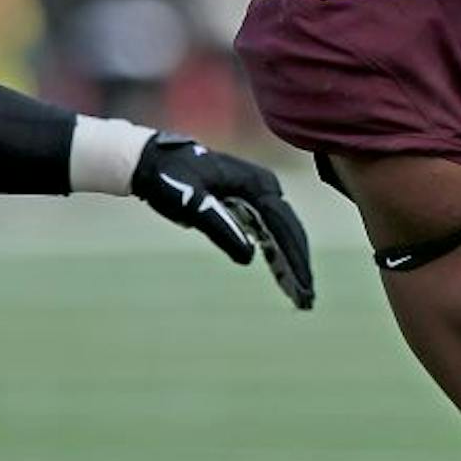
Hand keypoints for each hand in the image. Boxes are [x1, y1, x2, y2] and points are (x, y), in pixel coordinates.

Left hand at [131, 134, 315, 308]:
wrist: (152, 161)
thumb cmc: (169, 179)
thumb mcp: (193, 205)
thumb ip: (221, 228)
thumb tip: (249, 257)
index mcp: (256, 183)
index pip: (283, 225)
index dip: (295, 257)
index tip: (304, 285)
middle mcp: (264, 187)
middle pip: (289, 230)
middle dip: (298, 264)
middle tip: (307, 299)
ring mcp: (258, 194)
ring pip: (282, 233)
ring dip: (290, 262)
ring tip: (300, 295)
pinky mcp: (248, 203)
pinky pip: (268, 232)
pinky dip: (276, 254)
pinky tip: (282, 276)